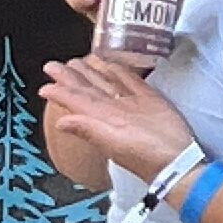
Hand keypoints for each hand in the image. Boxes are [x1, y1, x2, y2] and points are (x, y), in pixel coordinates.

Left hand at [38, 52, 196, 180]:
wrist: (177, 160)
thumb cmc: (146, 155)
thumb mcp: (114, 142)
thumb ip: (88, 130)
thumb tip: (60, 122)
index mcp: (101, 118)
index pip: (76, 100)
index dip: (61, 91)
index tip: (46, 82)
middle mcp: (113, 110)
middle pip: (87, 90)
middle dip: (71, 78)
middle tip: (54, 65)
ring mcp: (131, 105)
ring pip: (107, 84)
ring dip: (92, 73)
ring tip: (77, 62)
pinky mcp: (150, 101)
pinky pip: (132, 82)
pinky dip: (122, 73)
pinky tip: (114, 66)